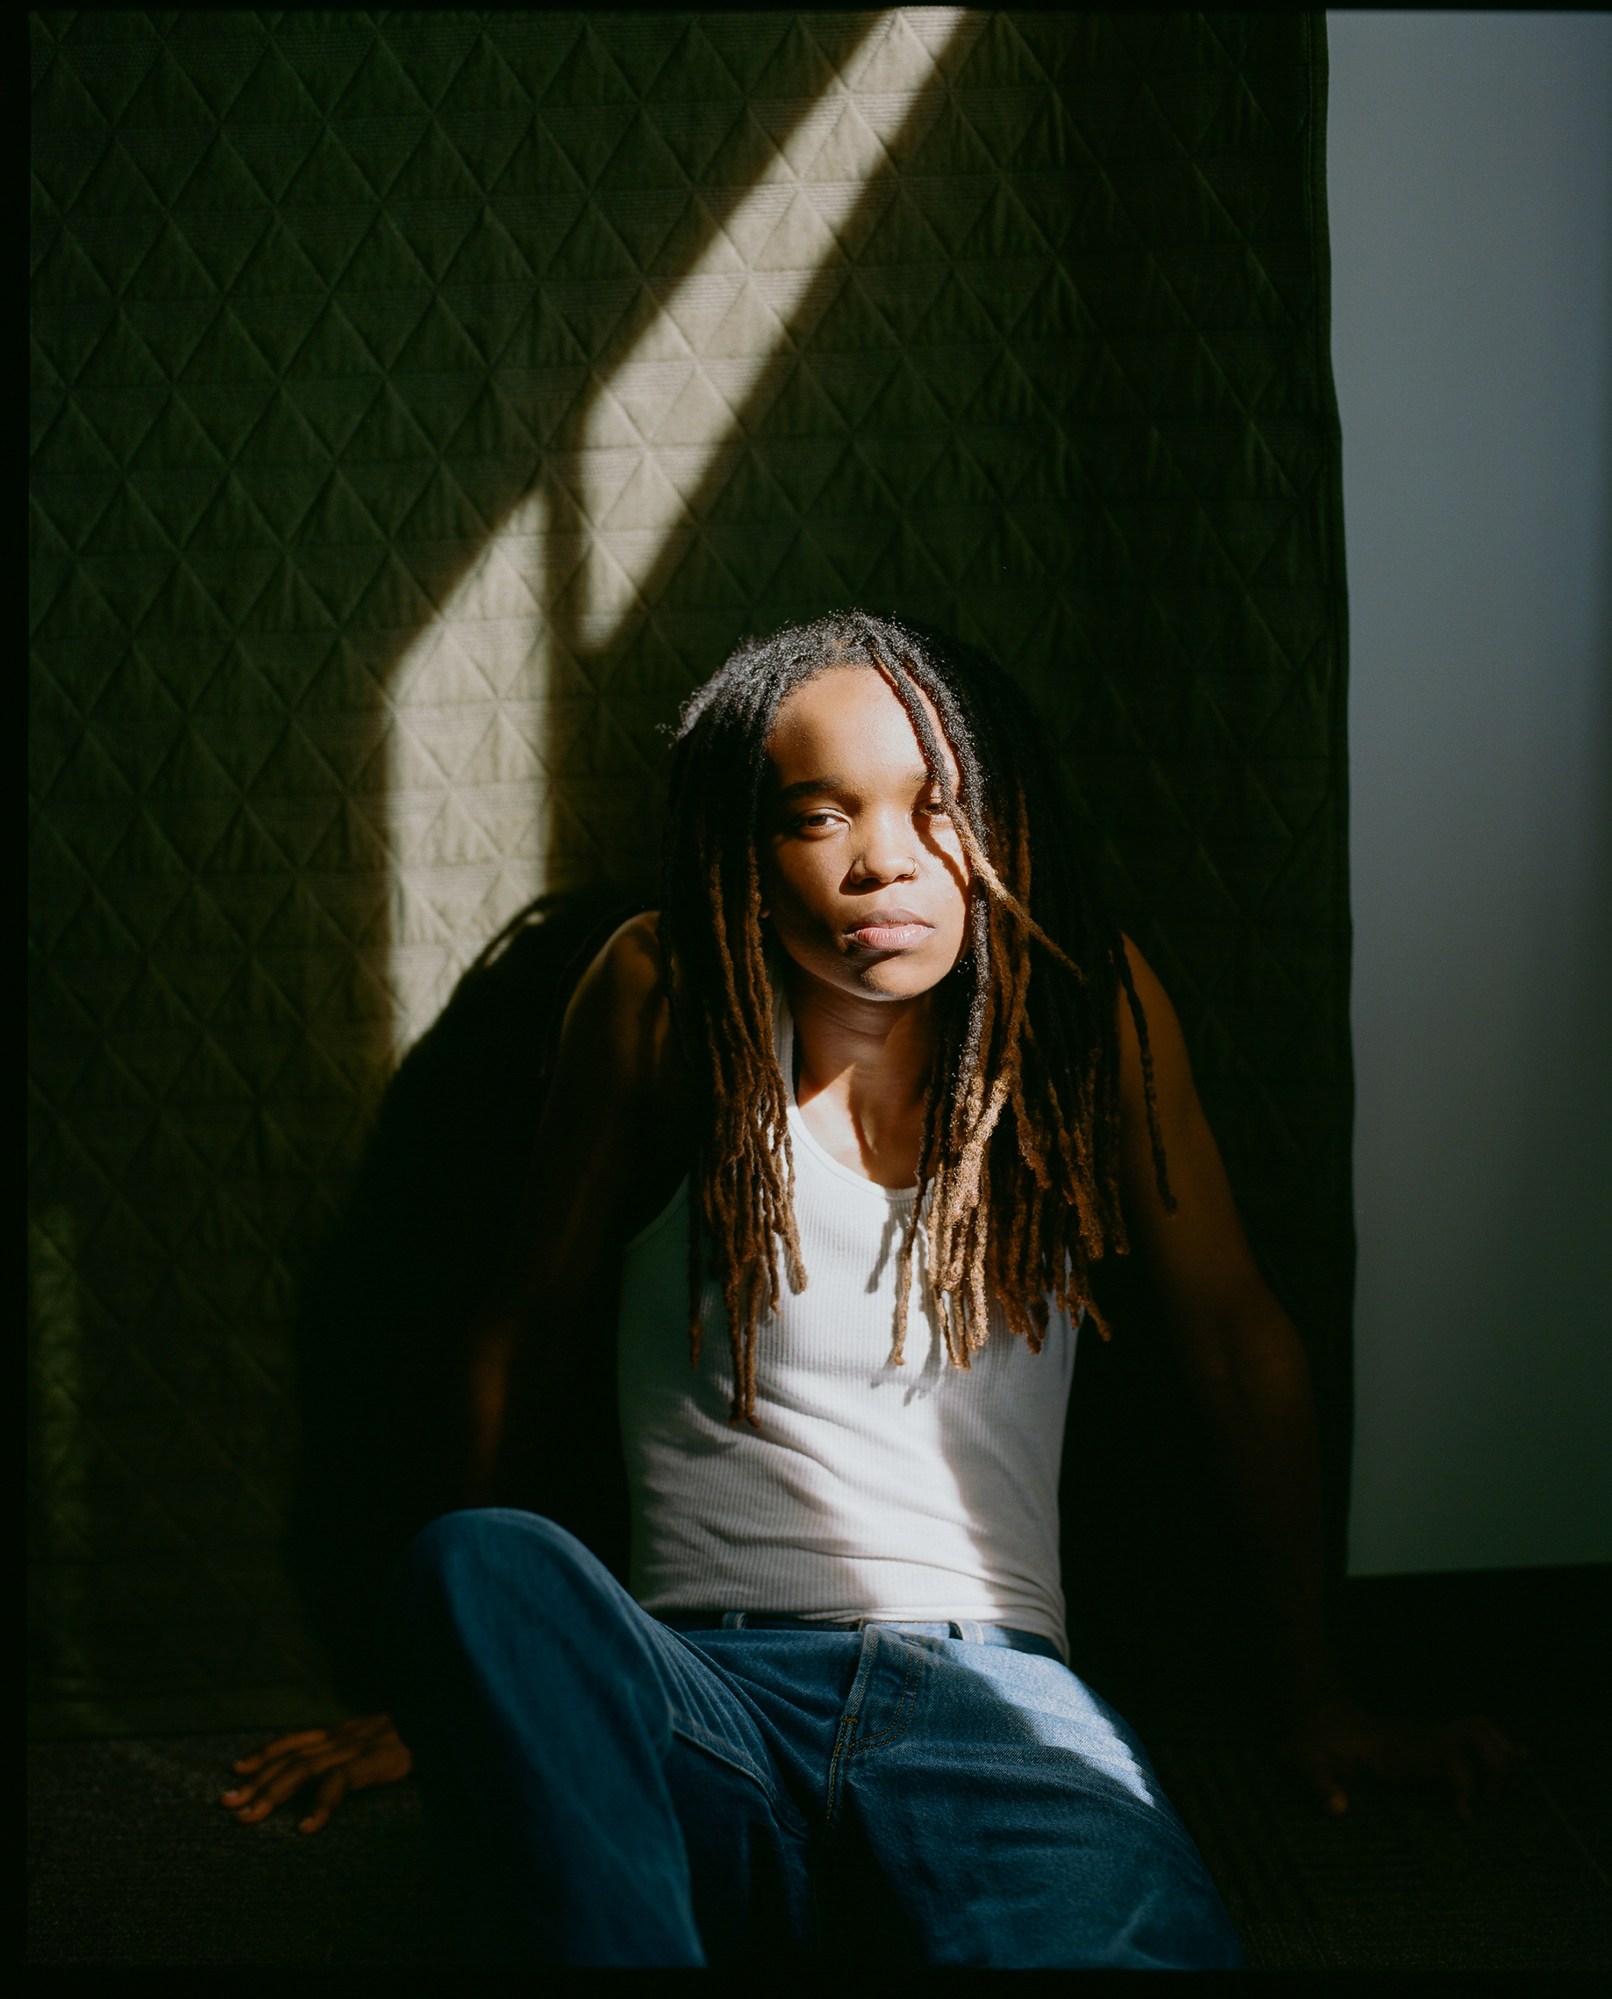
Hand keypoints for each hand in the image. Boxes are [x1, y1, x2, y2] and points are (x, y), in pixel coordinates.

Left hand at [220, 1714, 412, 1833]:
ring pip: (306, 1767)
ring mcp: (362, 1746)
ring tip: (249, 1817)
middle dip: (257, 1779)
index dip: (266, 1753)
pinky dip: (321, 1803)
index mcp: (349, 1732)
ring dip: (273, 1792)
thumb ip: (365, 1754)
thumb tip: (343, 1776)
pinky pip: (342, 1780)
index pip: (298, 1739)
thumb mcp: (391, 1741)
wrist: (451, 1716)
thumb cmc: (428, 1735)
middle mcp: (348, 1736)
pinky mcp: (380, 1759)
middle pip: (293, 1755)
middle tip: (226, 1803)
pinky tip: (306, 1827)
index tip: (237, 1769)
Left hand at [1283, 1695, 1520, 1820]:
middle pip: (1477, 1733)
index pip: (1449, 1757)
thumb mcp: (1301, 1762)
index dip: (1465, 1786)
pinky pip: (1472, 1735)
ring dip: (1500, 1758)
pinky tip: (1513, 1766)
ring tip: (1498, 1795)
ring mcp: (1425, 1734)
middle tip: (1490, 1804)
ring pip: (1480, 1728)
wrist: (1308, 1715)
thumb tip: (1340, 1809)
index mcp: (1395, 1748)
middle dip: (1496, 1769)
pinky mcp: (1427, 1739)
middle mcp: (1418, 1737)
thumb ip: (1317, 1785)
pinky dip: (1496, 1747)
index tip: (1463, 1817)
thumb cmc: (1306, 1744)